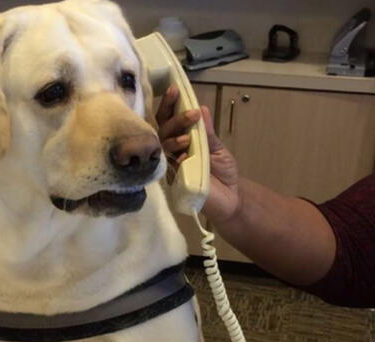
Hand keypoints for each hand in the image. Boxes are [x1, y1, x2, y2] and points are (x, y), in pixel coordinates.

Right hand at [156, 85, 240, 222]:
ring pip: (163, 144)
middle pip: (162, 129)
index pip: (169, 119)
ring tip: (190, 132)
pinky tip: (186, 151)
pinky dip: (177, 155)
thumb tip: (202, 108)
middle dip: (172, 116)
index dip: (169, 105)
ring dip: (175, 135)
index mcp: (181, 139)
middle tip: (187, 109)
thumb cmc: (222, 174)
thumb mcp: (217, 149)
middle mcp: (171, 150)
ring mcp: (170, 164)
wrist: (230, 200)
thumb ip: (207, 132)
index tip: (174, 90)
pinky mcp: (173, 179)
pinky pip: (169, 164)